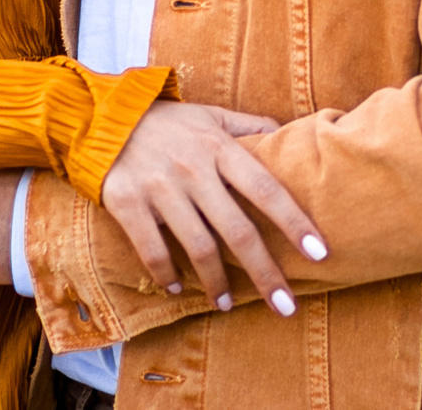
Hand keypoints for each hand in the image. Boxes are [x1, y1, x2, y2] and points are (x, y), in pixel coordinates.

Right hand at [96, 101, 325, 316]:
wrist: (102, 116)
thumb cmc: (167, 120)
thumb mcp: (210, 115)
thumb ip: (248, 126)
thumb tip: (287, 134)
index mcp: (219, 148)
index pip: (266, 189)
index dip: (294, 221)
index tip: (319, 252)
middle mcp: (193, 169)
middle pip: (238, 230)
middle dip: (265, 272)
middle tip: (286, 305)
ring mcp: (160, 188)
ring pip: (198, 247)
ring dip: (217, 283)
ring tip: (227, 304)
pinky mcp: (127, 203)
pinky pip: (152, 249)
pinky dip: (167, 273)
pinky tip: (179, 287)